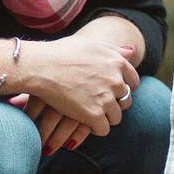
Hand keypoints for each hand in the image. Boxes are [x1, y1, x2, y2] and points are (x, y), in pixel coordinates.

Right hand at [12, 38, 138, 147]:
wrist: (40, 66)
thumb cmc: (60, 52)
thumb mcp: (90, 44)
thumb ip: (113, 50)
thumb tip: (131, 51)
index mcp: (117, 62)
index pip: (133, 82)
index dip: (122, 89)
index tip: (111, 92)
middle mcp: (116, 80)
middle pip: (126, 101)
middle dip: (115, 104)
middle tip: (99, 105)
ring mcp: (105, 98)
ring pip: (116, 117)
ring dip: (105, 118)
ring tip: (90, 115)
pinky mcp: (94, 114)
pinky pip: (104, 129)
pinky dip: (95, 129)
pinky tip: (85, 123)